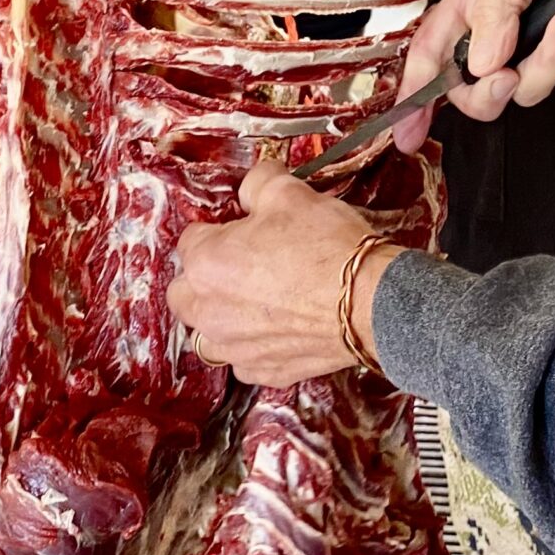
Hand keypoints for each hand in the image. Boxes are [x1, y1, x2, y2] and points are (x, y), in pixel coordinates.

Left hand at [167, 163, 396, 385]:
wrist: (370, 301)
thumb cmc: (326, 245)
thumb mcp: (290, 193)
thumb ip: (258, 183)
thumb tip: (251, 187)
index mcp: (205, 263)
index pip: (190, 239)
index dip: (218, 229)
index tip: (243, 228)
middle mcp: (208, 311)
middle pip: (184, 293)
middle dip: (203, 278)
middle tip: (240, 264)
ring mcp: (235, 347)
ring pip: (209, 332)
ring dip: (223, 317)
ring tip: (259, 301)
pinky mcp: (264, 371)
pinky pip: (244, 359)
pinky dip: (255, 345)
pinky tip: (281, 328)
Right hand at [394, 0, 554, 152]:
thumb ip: (495, 12)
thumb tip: (481, 66)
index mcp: (475, 1)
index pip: (433, 53)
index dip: (416, 95)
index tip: (406, 131)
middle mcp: (503, 31)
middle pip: (477, 90)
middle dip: (490, 92)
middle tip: (507, 75)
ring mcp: (542, 47)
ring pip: (531, 89)